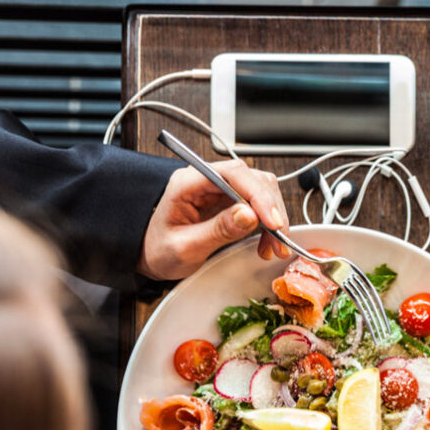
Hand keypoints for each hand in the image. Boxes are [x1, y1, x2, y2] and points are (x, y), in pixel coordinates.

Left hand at [138, 160, 293, 280]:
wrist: (150, 255)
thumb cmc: (158, 250)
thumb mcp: (185, 247)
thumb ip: (216, 230)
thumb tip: (248, 215)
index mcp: (188, 182)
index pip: (231, 174)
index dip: (256, 194)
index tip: (271, 221)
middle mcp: (206, 179)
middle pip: (252, 179)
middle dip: (270, 209)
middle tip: (278, 239)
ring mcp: (220, 189)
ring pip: (260, 191)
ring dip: (273, 218)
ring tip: (274, 246)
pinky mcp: (229, 201)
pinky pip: (258, 205)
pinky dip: (269, 224)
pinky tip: (268, 242)